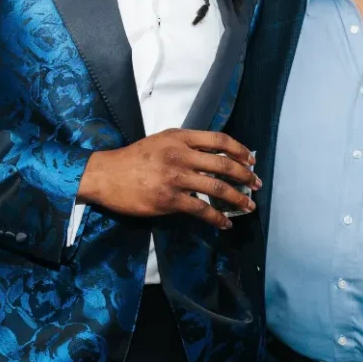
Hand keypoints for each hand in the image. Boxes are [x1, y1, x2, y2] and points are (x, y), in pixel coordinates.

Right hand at [77, 130, 260, 229]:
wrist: (106, 175)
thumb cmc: (133, 158)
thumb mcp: (161, 140)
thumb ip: (185, 145)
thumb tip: (212, 155)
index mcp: (180, 138)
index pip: (219, 140)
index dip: (239, 150)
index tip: (251, 160)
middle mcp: (180, 155)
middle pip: (223, 164)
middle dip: (245, 176)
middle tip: (256, 185)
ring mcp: (175, 178)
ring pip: (216, 188)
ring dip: (237, 199)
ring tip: (248, 206)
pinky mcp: (169, 200)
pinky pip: (200, 210)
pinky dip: (217, 218)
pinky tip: (225, 223)